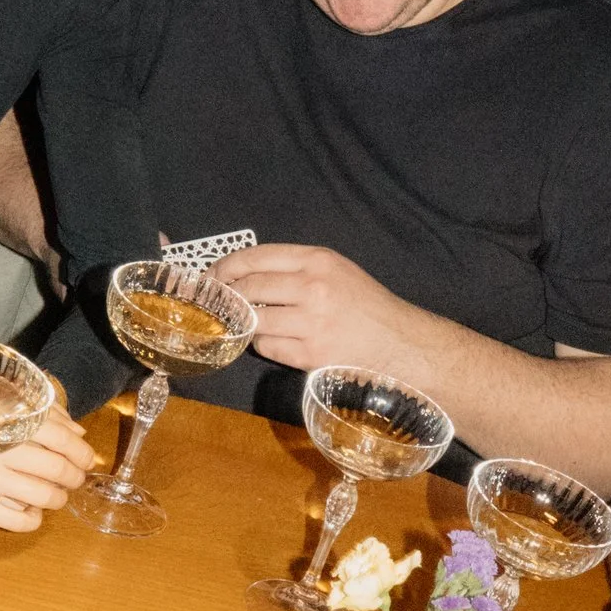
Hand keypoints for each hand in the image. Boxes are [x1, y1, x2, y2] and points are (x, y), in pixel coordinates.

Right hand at [0, 408, 96, 532]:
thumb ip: (40, 416)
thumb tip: (79, 434)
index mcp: (2, 422)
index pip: (58, 437)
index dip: (80, 450)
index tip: (86, 458)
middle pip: (57, 468)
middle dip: (75, 476)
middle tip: (75, 477)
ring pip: (44, 497)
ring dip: (59, 498)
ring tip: (55, 494)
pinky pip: (20, 522)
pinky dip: (34, 518)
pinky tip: (29, 509)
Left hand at [214, 243, 417, 374]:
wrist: (398, 342)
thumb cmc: (366, 306)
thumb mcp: (337, 270)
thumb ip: (297, 267)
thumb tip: (247, 273)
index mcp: (318, 260)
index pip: (256, 256)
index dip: (226, 266)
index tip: (212, 275)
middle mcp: (313, 287)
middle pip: (249, 288)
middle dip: (228, 297)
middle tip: (219, 303)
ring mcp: (312, 322)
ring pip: (255, 319)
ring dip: (246, 323)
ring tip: (249, 323)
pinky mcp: (311, 354)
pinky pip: (268, 347)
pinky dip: (264, 345)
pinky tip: (275, 341)